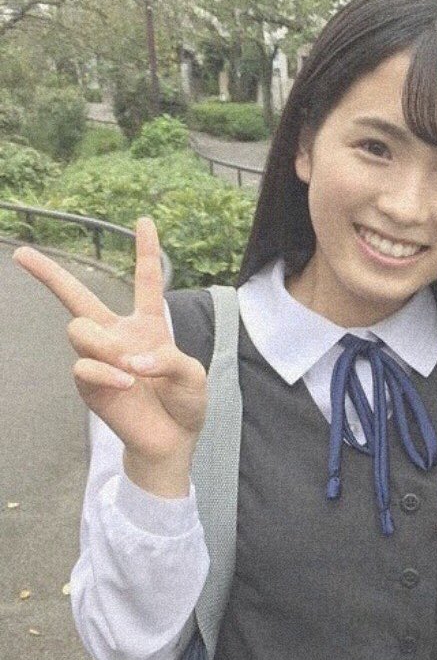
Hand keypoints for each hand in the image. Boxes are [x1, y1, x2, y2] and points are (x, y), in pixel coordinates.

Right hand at [13, 218, 206, 494]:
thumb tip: (130, 360)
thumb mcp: (192, 376)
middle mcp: (118, 336)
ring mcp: (100, 359)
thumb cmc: (185, 401)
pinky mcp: (89, 384)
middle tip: (22, 253)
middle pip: (78, 297)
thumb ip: (168, 360)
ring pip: (78, 328)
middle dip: (50, 274)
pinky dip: (105, 372)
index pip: (146, 282)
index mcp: (148, 326)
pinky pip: (83, 366)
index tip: (144, 220)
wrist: (173, 439)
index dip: (146, 251)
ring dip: (104, 345)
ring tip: (129, 370)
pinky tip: (126, 383)